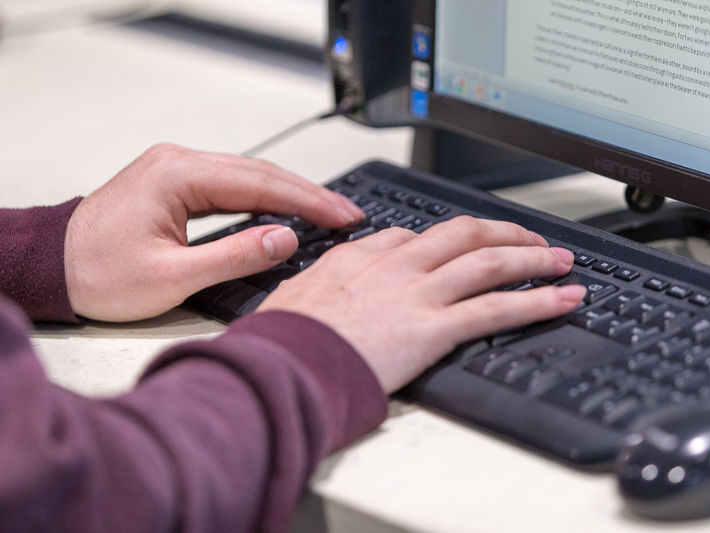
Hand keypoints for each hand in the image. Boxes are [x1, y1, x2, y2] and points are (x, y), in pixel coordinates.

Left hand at [64, 144, 362, 321]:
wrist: (54, 269)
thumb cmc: (98, 274)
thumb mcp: (173, 276)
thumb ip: (236, 255)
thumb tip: (286, 238)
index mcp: (177, 176)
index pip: (261, 183)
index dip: (309, 201)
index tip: (343, 215)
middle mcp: (178, 162)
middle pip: (261, 172)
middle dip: (309, 194)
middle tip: (348, 214)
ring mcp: (176, 169)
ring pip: (249, 176)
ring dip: (290, 194)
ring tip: (329, 212)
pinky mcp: (175, 182)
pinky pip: (232, 184)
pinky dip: (264, 196)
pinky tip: (286, 209)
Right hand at [257, 216, 586, 392]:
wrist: (281, 365)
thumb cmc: (282, 341)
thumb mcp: (293, 300)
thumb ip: (318, 290)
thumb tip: (317, 296)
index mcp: (359, 257)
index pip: (414, 236)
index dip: (449, 239)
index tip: (464, 245)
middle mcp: (395, 266)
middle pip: (462, 234)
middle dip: (503, 232)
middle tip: (528, 238)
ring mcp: (417, 293)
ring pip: (488, 262)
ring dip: (531, 258)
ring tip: (559, 261)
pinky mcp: (433, 327)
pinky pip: (496, 307)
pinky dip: (536, 301)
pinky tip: (562, 299)